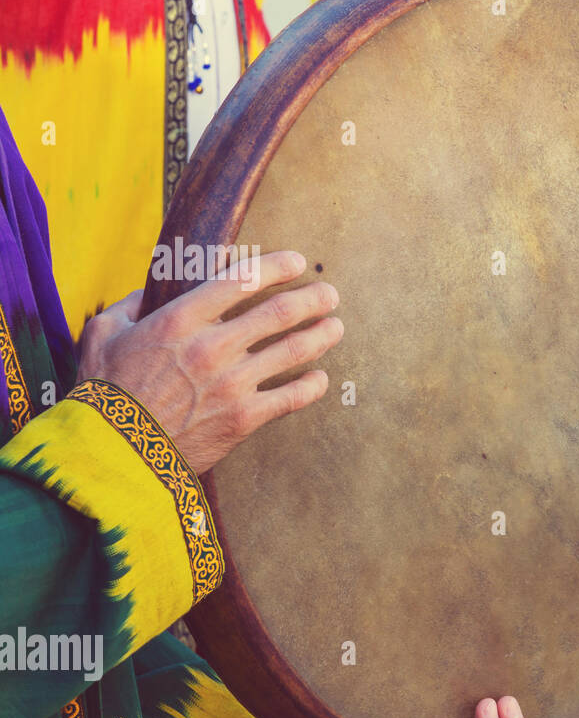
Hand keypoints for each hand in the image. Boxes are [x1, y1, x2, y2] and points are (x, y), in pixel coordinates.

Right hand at [76, 251, 342, 474]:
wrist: (112, 455)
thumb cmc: (103, 391)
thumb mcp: (103, 334)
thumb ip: (132, 303)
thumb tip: (153, 287)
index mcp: (179, 320)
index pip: (242, 279)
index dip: (278, 266)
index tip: (298, 262)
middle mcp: (213, 347)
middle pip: (280, 312)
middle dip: (313, 298)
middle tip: (329, 294)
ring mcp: (233, 384)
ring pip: (295, 351)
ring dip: (323, 335)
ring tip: (335, 327)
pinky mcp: (245, 418)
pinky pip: (293, 397)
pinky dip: (314, 385)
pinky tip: (321, 378)